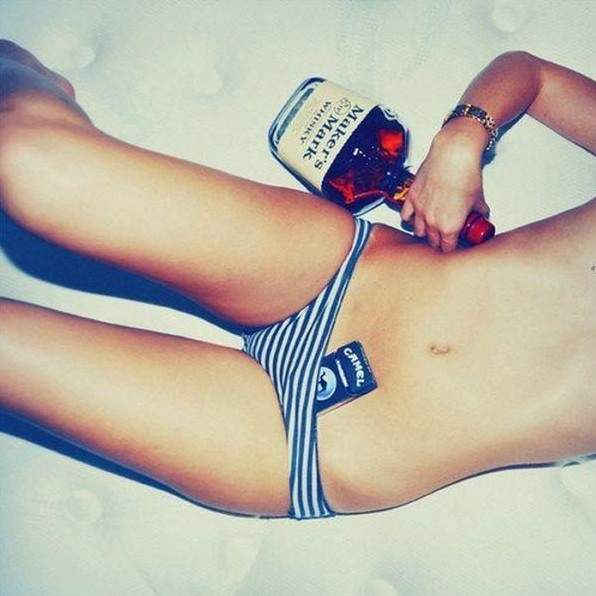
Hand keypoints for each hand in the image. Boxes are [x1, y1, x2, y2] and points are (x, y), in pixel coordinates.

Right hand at [400, 131, 489, 252]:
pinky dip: (410, 217)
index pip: (447, 248)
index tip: (453, 245)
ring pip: (418, 231)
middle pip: (432, 241)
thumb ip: (479, 210)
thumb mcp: (479, 198)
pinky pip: (405, 215)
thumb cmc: (466, 174)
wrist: (453, 155)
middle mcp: (432, 222)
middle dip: (438, 241)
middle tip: (444, 236)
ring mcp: (420, 211)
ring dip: (424, 231)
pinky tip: (415, 215)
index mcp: (450, 227)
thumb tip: (482, 214)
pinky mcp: (411, 198)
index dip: (451, 248)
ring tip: (430, 227)